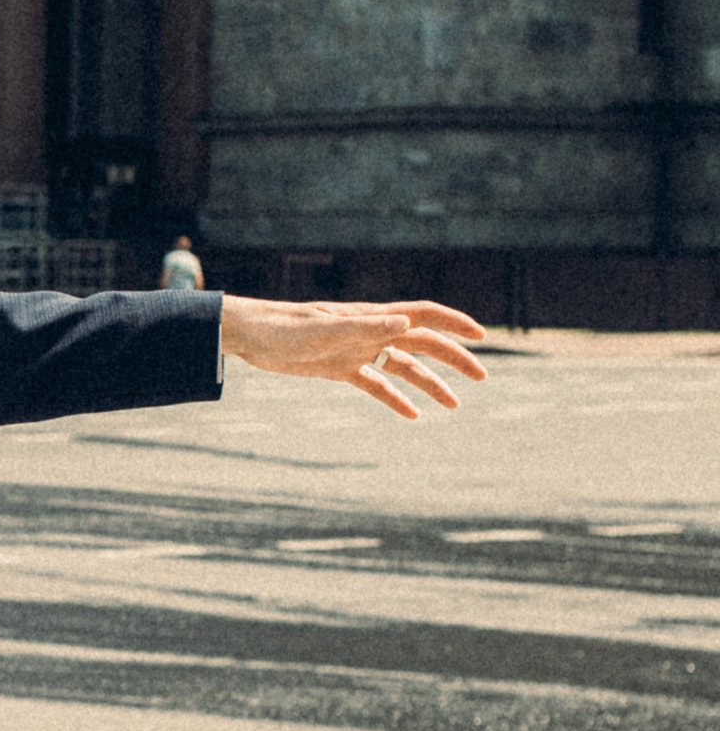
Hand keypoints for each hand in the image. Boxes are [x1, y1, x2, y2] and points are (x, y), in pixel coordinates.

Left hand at [216, 295, 485, 416]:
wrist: (249, 335)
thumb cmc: (283, 328)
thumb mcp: (324, 331)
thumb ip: (364, 328)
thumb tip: (404, 322)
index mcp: (370, 317)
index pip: (423, 315)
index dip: (454, 323)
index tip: (482, 336)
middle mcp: (369, 331)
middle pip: (422, 343)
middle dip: (453, 358)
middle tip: (482, 377)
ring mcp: (356, 350)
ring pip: (402, 367)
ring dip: (430, 384)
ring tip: (454, 405)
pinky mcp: (339, 368)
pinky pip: (375, 384)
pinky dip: (395, 398)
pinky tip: (413, 415)